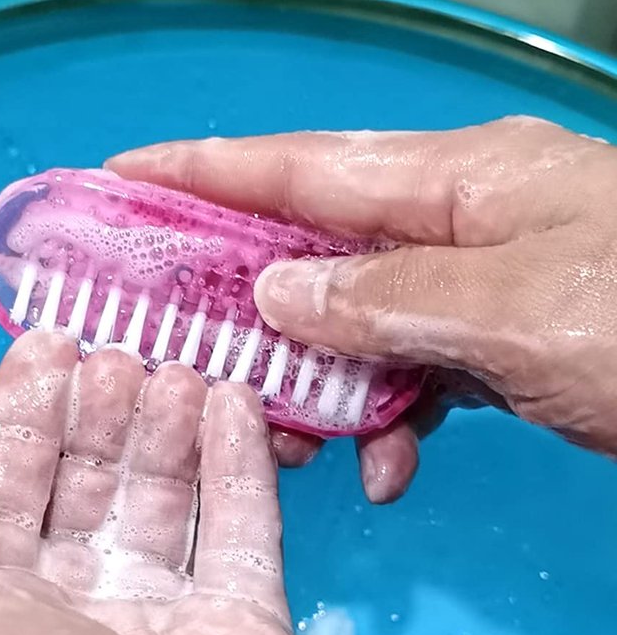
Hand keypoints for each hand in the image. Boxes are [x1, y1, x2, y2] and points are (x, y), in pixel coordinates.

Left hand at [0, 331, 381, 634]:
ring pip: (165, 502)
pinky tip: (235, 405)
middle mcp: (71, 623)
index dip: (21, 408)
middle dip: (100, 411)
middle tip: (124, 348)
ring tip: (182, 368)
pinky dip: (240, 466)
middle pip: (86, 486)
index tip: (52, 339)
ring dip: (170, 429)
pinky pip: (244, 533)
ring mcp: (165, 630)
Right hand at [106, 115, 616, 501]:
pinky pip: (409, 371)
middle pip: (309, 248)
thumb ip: (387, 299)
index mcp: (450, 184)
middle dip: (238, 297)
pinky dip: (389, 420)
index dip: (198, 170)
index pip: (292, 165)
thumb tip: (277, 292)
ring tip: (288, 438)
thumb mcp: (515, 310)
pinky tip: (390, 468)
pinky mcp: (492, 339)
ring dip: (314, 383)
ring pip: (351, 323)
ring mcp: (469, 282)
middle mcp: (448, 224)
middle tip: (176, 341)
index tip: (120, 178)